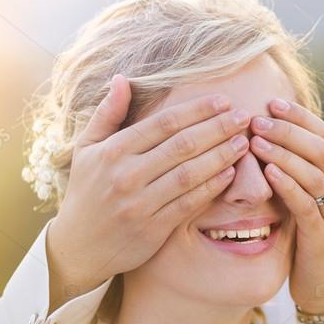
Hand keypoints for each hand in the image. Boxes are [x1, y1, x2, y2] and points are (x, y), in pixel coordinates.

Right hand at [46, 74, 251, 309]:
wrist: (79, 246)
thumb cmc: (87, 190)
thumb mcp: (86, 148)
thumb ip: (107, 113)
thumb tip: (122, 78)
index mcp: (113, 151)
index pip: (163, 123)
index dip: (197, 110)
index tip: (223, 100)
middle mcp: (126, 175)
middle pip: (182, 145)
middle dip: (217, 128)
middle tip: (244, 116)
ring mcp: (140, 203)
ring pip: (189, 174)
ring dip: (221, 156)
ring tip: (243, 142)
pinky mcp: (153, 228)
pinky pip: (189, 203)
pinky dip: (211, 187)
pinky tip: (230, 173)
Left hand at [249, 99, 323, 314]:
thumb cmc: (306, 242)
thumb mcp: (300, 202)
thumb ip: (290, 174)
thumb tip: (261, 139)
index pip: (322, 135)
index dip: (298, 116)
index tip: (271, 102)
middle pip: (320, 148)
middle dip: (289, 129)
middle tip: (257, 118)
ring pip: (315, 173)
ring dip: (285, 153)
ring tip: (256, 140)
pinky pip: (307, 204)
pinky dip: (289, 185)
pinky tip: (270, 172)